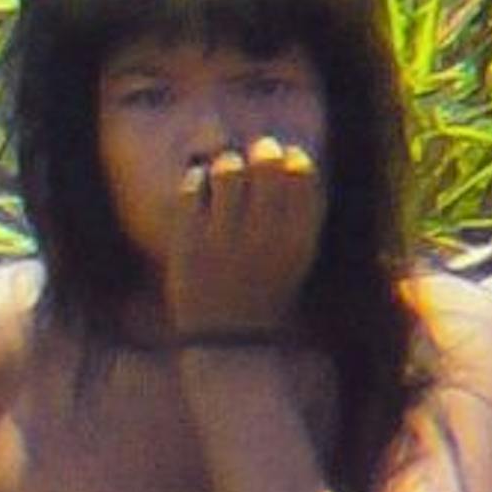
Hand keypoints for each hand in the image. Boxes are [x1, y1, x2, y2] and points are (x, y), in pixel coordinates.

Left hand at [162, 135, 323, 340]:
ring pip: (228, 169)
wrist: (227, 339)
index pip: (302, 173)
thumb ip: (298, 210)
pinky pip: (193, 186)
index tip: (285, 159)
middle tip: (256, 155)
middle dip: (261, 152)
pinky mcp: (189, 240)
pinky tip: (200, 188)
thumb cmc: (264, 291)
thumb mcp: (296, 255)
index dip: (292, 158)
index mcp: (297, 238)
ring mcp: (224, 237)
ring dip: (226, 165)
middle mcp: (264, 235)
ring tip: (224, 177)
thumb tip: (289, 152)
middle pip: (266, 164)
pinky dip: (196, 179)